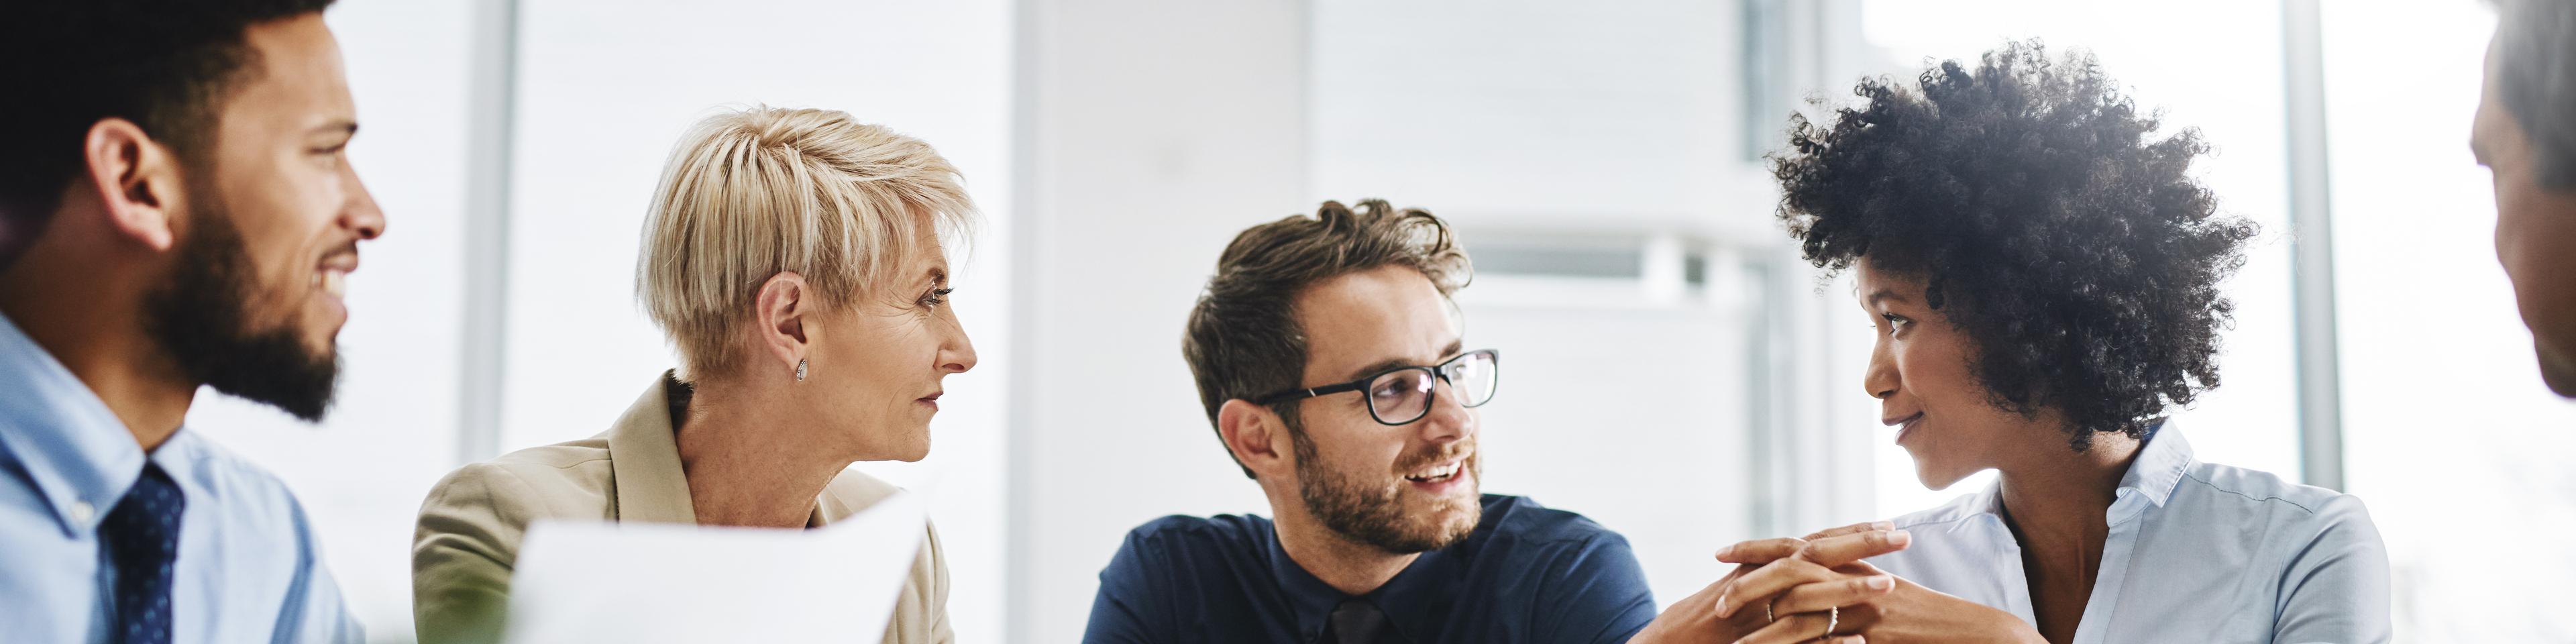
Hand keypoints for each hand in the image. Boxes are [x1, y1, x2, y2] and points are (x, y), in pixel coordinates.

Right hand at [1625, 523, 1907, 643]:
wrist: (1670, 642)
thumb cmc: (1710, 622)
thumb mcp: (1749, 592)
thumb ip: (1778, 582)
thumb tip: (1812, 576)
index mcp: (1765, 568)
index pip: (1815, 543)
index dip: (1852, 533)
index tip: (1889, 523)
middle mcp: (1762, 580)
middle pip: (1817, 554)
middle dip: (1862, 543)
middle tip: (1904, 534)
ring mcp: (1757, 607)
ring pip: (1808, 593)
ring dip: (1850, 588)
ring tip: (1890, 585)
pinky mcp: (1754, 639)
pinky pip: (1794, 639)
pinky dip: (1825, 642)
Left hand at [1733, 575, 2044, 643]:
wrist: (1973, 632)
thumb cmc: (1926, 621)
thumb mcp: (1882, 597)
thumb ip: (1847, 588)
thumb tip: (1811, 597)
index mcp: (1855, 565)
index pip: (1797, 547)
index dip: (1758, 548)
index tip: (1723, 552)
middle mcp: (1857, 578)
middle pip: (1791, 567)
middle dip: (1749, 576)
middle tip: (1715, 588)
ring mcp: (1865, 606)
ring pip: (1802, 604)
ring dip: (1762, 618)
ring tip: (1728, 629)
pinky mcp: (1873, 634)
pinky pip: (1825, 640)